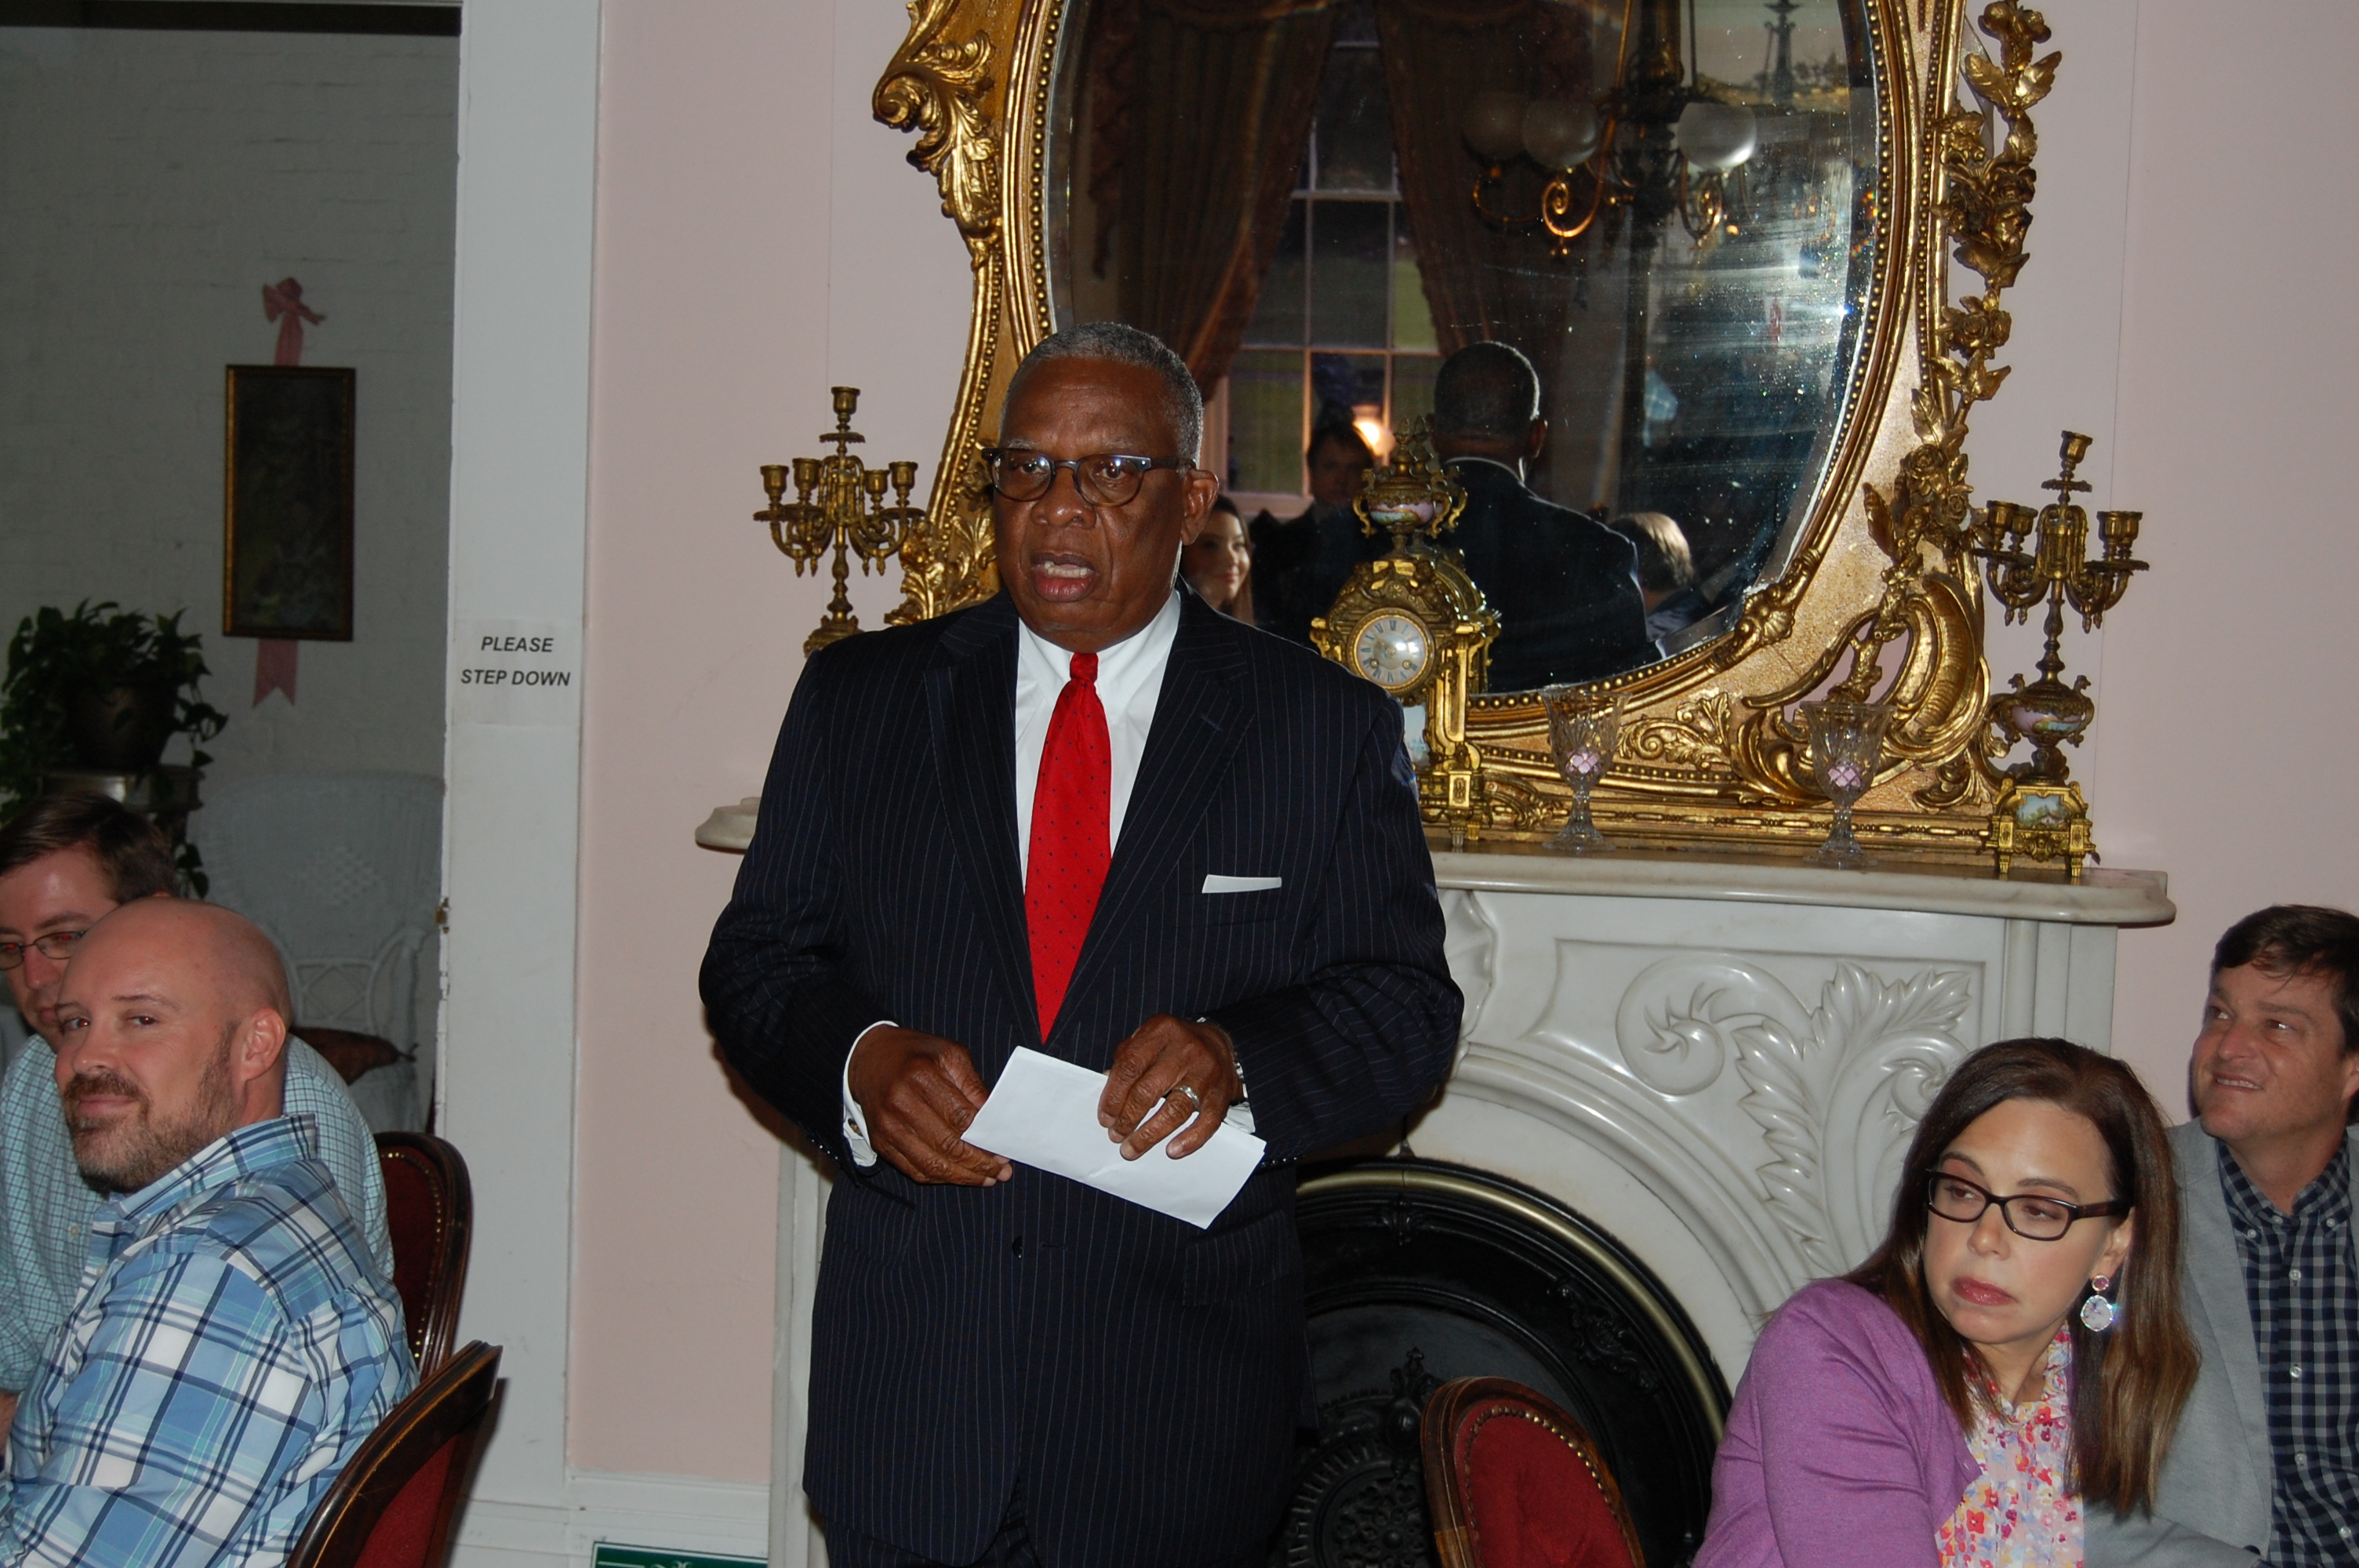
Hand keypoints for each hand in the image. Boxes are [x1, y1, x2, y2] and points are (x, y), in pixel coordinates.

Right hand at [846, 1026, 1013, 1185]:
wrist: (869, 1059)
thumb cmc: (915, 1055)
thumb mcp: (949, 1054)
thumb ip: (972, 1085)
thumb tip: (993, 1118)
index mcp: (921, 1075)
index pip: (960, 1117)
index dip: (984, 1138)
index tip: (1003, 1149)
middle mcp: (901, 1103)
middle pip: (947, 1145)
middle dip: (979, 1163)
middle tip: (1001, 1171)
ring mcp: (888, 1127)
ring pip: (931, 1164)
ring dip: (962, 1176)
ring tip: (986, 1179)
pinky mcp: (880, 1142)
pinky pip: (913, 1170)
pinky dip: (940, 1178)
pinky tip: (959, 1176)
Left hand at [1098, 1015, 1241, 1160]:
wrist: (1220, 1042)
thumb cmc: (1174, 1045)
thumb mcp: (1148, 1040)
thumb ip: (1126, 1061)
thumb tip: (1107, 1093)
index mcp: (1161, 1031)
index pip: (1130, 1066)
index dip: (1113, 1096)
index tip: (1105, 1118)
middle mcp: (1185, 1050)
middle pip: (1149, 1090)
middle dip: (1128, 1118)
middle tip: (1116, 1135)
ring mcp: (1206, 1072)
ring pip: (1175, 1109)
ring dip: (1150, 1134)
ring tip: (1132, 1148)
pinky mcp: (1222, 1094)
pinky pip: (1207, 1121)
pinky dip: (1190, 1140)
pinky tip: (1172, 1151)